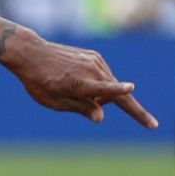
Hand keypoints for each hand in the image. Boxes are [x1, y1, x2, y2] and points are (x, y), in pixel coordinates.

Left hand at [4, 35, 156, 128]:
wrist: (31, 53)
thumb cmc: (39, 82)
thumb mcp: (55, 102)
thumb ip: (81, 108)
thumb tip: (101, 118)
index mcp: (80, 84)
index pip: (102, 89)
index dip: (118, 91)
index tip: (130, 88)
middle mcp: (92, 70)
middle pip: (119, 94)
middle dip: (129, 109)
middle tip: (143, 122)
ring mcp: (95, 61)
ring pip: (111, 85)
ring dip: (104, 96)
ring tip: (76, 94)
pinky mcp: (95, 56)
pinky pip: (104, 76)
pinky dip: (99, 84)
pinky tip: (79, 83)